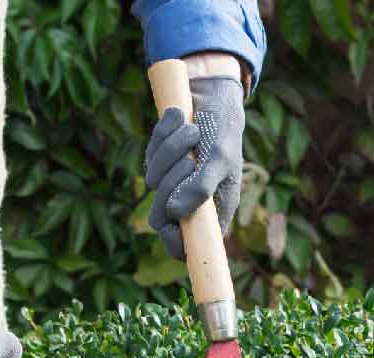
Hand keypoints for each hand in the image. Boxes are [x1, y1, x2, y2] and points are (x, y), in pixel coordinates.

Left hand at [145, 67, 245, 260]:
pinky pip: (149, 156)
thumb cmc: (224, 130)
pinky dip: (163, 135)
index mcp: (213, 211)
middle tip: (189, 159)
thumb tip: (175, 214)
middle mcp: (191, 201)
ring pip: (153, 181)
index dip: (175, 242)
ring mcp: (173, 182)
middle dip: (172, 182)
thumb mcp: (219, 159)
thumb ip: (200, 188)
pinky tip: (179, 120)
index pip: (188, 247)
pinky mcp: (159, 162)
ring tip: (191, 131)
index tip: (169, 225)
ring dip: (170, 150)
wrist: (213, 95)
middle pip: (162, 216)